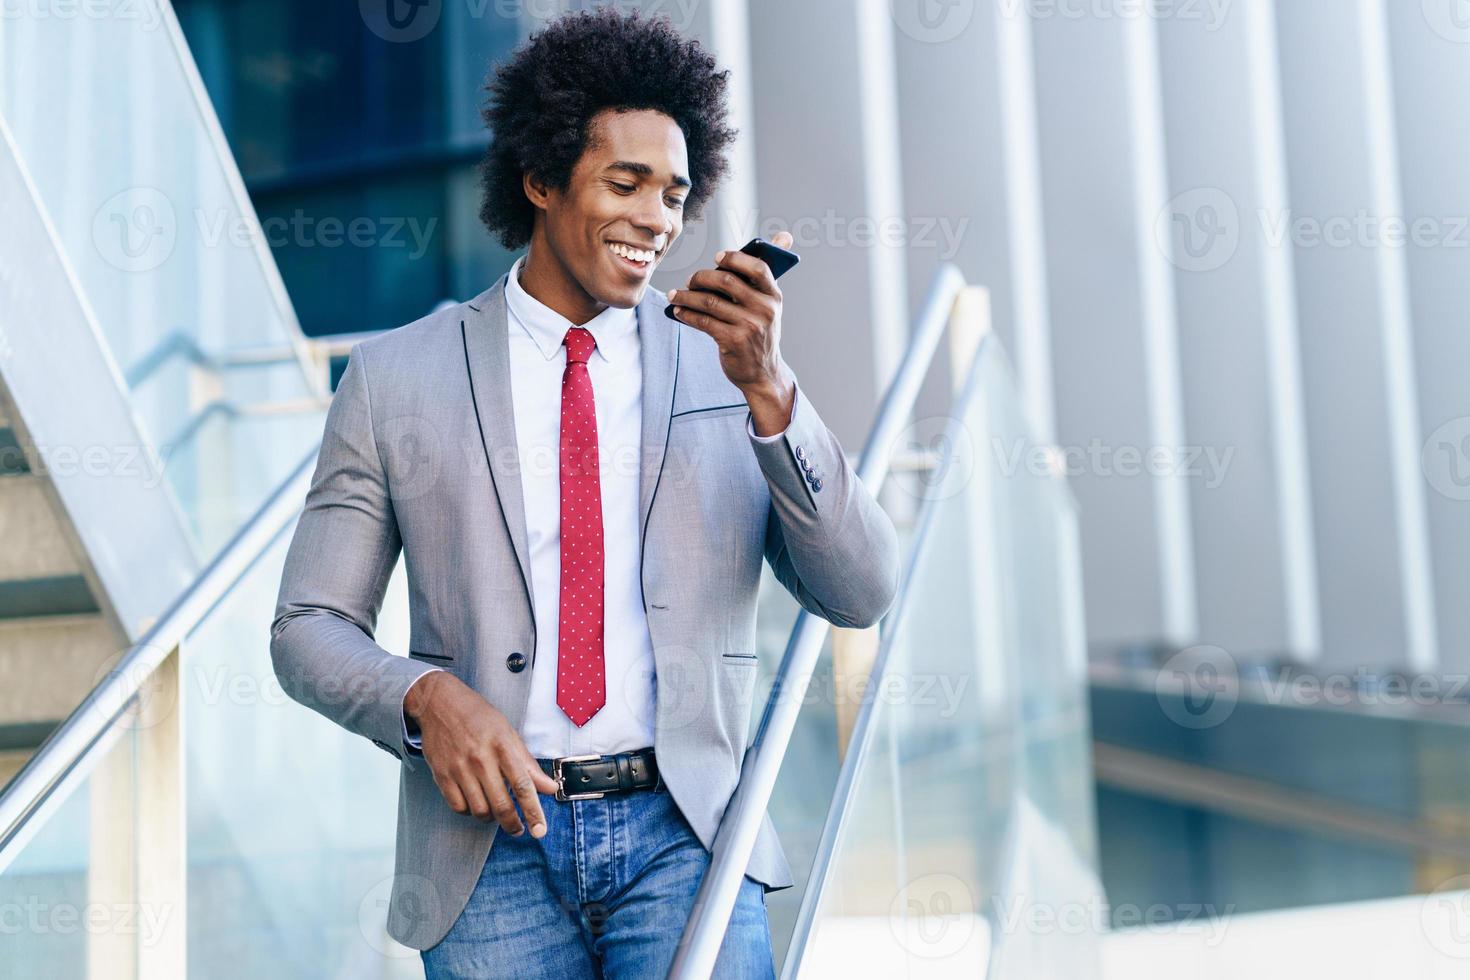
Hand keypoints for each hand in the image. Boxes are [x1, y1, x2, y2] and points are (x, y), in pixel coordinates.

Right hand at [405, 671, 558, 836]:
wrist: (440, 703)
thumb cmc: (478, 716)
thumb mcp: (508, 733)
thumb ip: (527, 763)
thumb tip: (550, 787)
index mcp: (502, 745)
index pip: (523, 785)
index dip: (533, 811)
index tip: (540, 829)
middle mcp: (480, 759)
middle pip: (501, 804)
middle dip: (513, 824)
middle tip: (520, 830)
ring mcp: (459, 768)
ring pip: (479, 810)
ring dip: (491, 818)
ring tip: (497, 812)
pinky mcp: (441, 776)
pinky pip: (458, 807)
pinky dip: (470, 812)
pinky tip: (476, 803)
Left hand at [666, 231, 796, 431]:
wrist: (763, 373)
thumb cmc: (760, 333)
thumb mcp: (769, 305)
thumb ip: (766, 275)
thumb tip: (784, 236)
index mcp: (775, 296)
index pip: (758, 267)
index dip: (735, 258)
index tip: (718, 258)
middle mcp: (765, 310)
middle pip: (727, 282)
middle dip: (702, 277)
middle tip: (690, 280)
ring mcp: (750, 326)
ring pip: (710, 302)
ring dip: (687, 296)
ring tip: (675, 295)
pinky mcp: (733, 341)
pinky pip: (704, 321)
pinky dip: (688, 314)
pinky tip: (679, 311)